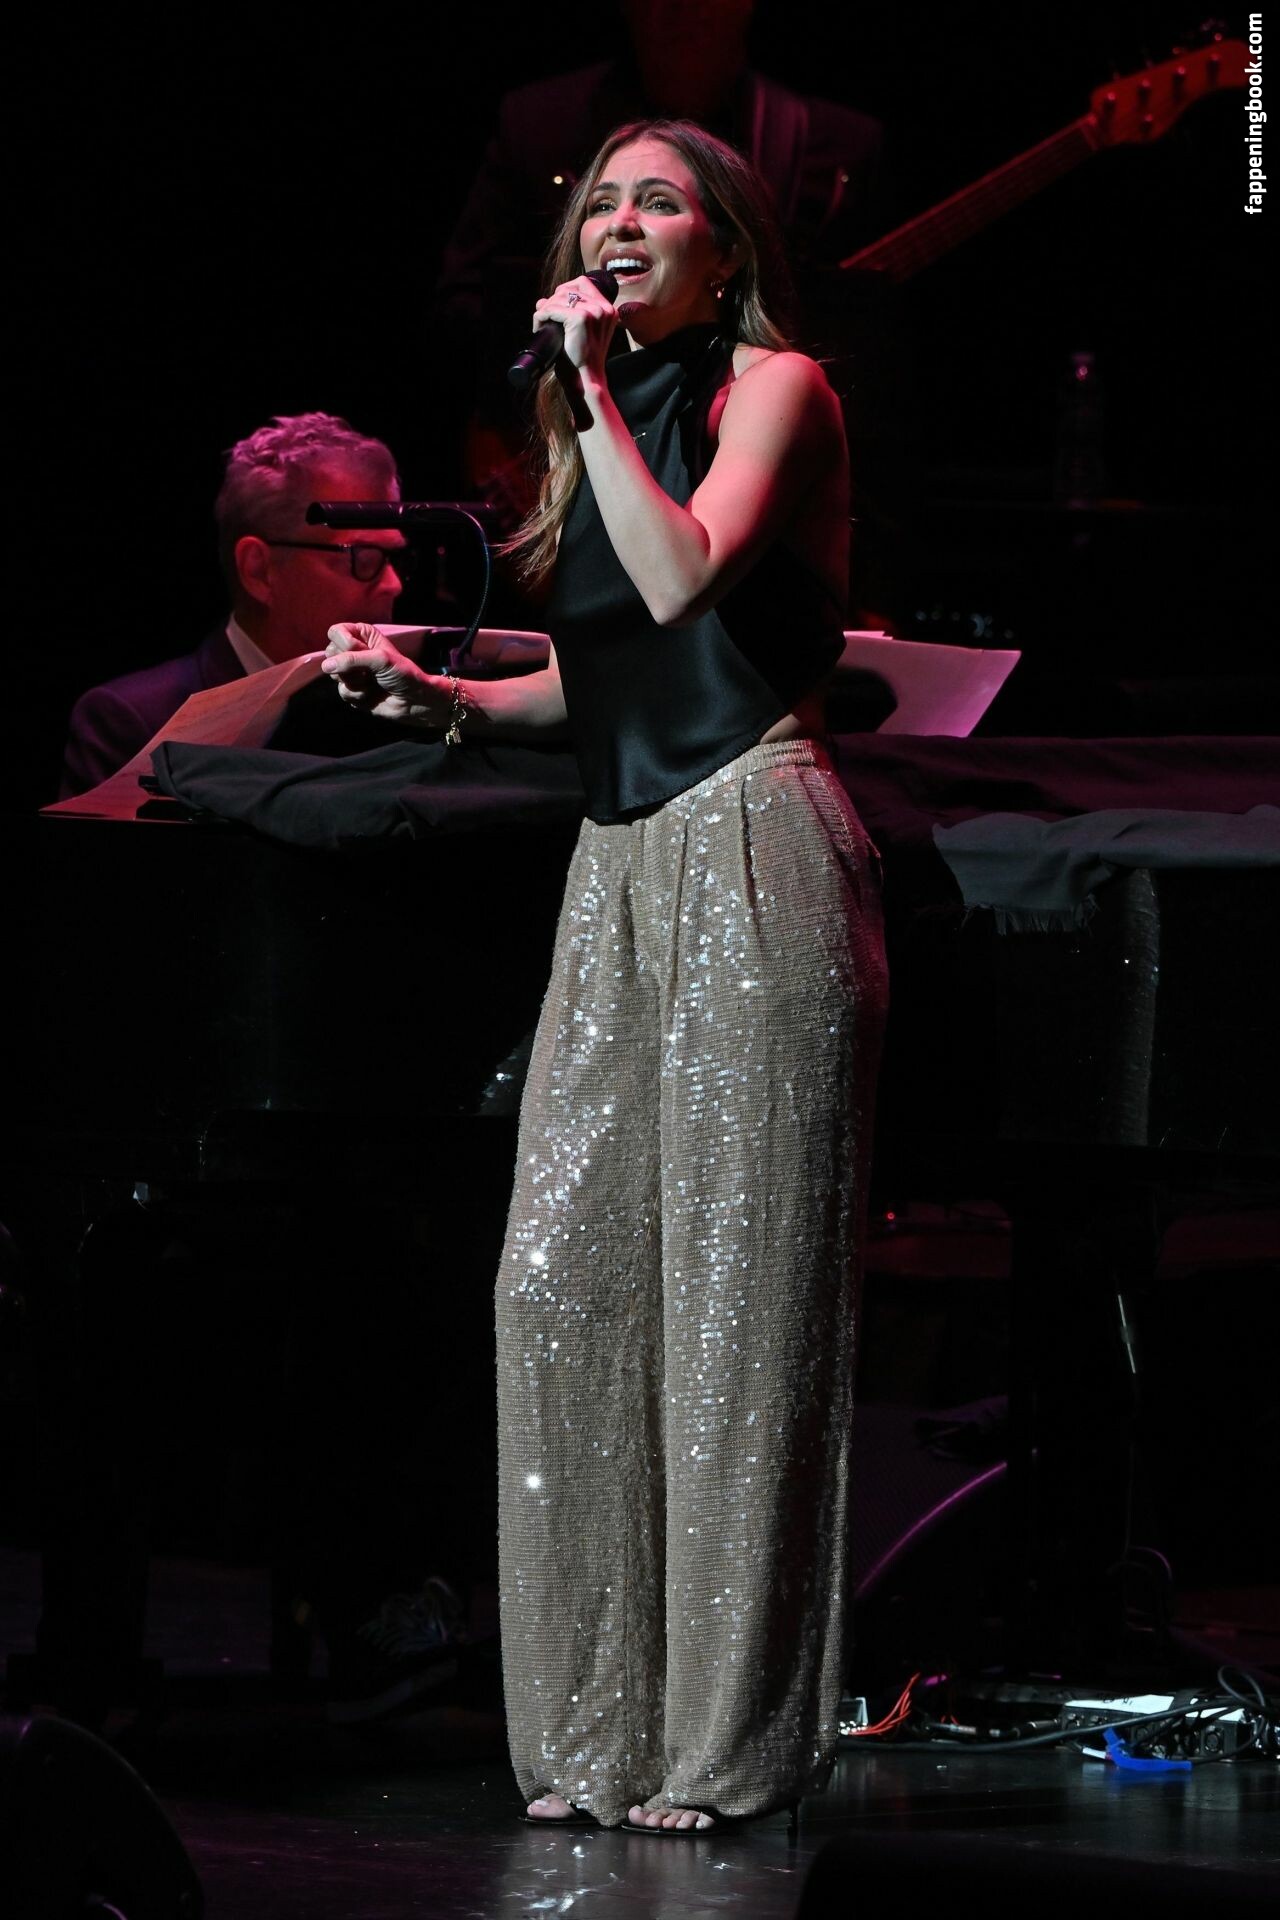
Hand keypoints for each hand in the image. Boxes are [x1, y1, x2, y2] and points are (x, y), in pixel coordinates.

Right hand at [321, 624, 449, 727]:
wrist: (413, 701)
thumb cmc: (402, 674)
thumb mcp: (380, 659)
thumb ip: (352, 659)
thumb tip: (326, 667)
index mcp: (361, 635)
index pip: (335, 632)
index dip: (345, 644)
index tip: (360, 650)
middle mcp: (353, 651)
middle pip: (330, 653)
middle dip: (348, 665)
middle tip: (368, 670)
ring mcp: (351, 671)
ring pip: (334, 674)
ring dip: (355, 681)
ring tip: (372, 682)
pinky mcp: (351, 689)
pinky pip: (342, 691)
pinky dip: (357, 695)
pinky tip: (370, 694)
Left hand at [532, 273, 617, 381]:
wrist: (585, 381)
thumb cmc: (582, 362)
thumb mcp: (581, 333)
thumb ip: (568, 314)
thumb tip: (542, 301)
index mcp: (608, 310)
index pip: (583, 283)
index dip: (564, 291)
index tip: (555, 306)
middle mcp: (603, 308)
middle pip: (569, 289)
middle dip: (552, 301)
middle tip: (544, 317)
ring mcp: (593, 312)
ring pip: (559, 297)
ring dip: (545, 310)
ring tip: (542, 325)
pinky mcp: (580, 318)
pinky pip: (551, 309)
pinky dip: (541, 317)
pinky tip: (539, 328)